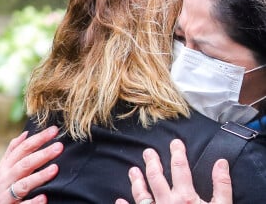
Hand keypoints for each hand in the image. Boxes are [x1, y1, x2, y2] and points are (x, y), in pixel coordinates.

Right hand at [0, 126, 63, 203]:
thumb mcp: (3, 168)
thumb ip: (13, 150)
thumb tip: (26, 133)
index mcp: (6, 166)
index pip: (24, 148)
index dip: (39, 138)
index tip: (54, 130)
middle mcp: (6, 179)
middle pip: (25, 164)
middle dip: (43, 154)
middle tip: (59, 147)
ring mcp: (7, 196)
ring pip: (24, 185)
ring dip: (40, 176)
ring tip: (55, 169)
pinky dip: (33, 202)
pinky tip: (44, 197)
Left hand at [116, 139, 231, 203]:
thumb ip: (221, 186)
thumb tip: (220, 162)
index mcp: (185, 197)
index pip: (179, 168)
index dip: (177, 153)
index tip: (175, 142)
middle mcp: (167, 202)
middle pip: (156, 177)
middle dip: (152, 162)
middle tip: (148, 152)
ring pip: (142, 194)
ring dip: (137, 181)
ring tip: (133, 170)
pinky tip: (120, 201)